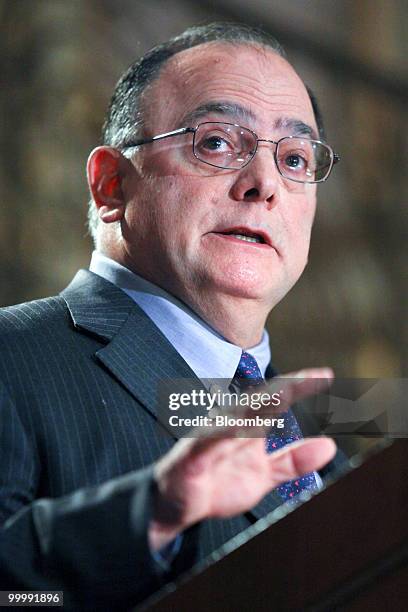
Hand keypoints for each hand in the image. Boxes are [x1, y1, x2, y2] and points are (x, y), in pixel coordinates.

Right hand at [149, 367, 335, 550]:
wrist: (178, 505)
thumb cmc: (217, 481)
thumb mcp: (264, 474)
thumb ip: (293, 460)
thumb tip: (330, 446)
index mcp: (248, 425)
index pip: (276, 400)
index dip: (300, 387)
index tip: (326, 375)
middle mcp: (230, 424)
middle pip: (261, 400)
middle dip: (287, 388)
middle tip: (313, 377)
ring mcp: (210, 437)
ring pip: (236, 415)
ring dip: (259, 404)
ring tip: (284, 394)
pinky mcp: (193, 457)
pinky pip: (208, 442)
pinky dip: (221, 433)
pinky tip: (237, 427)